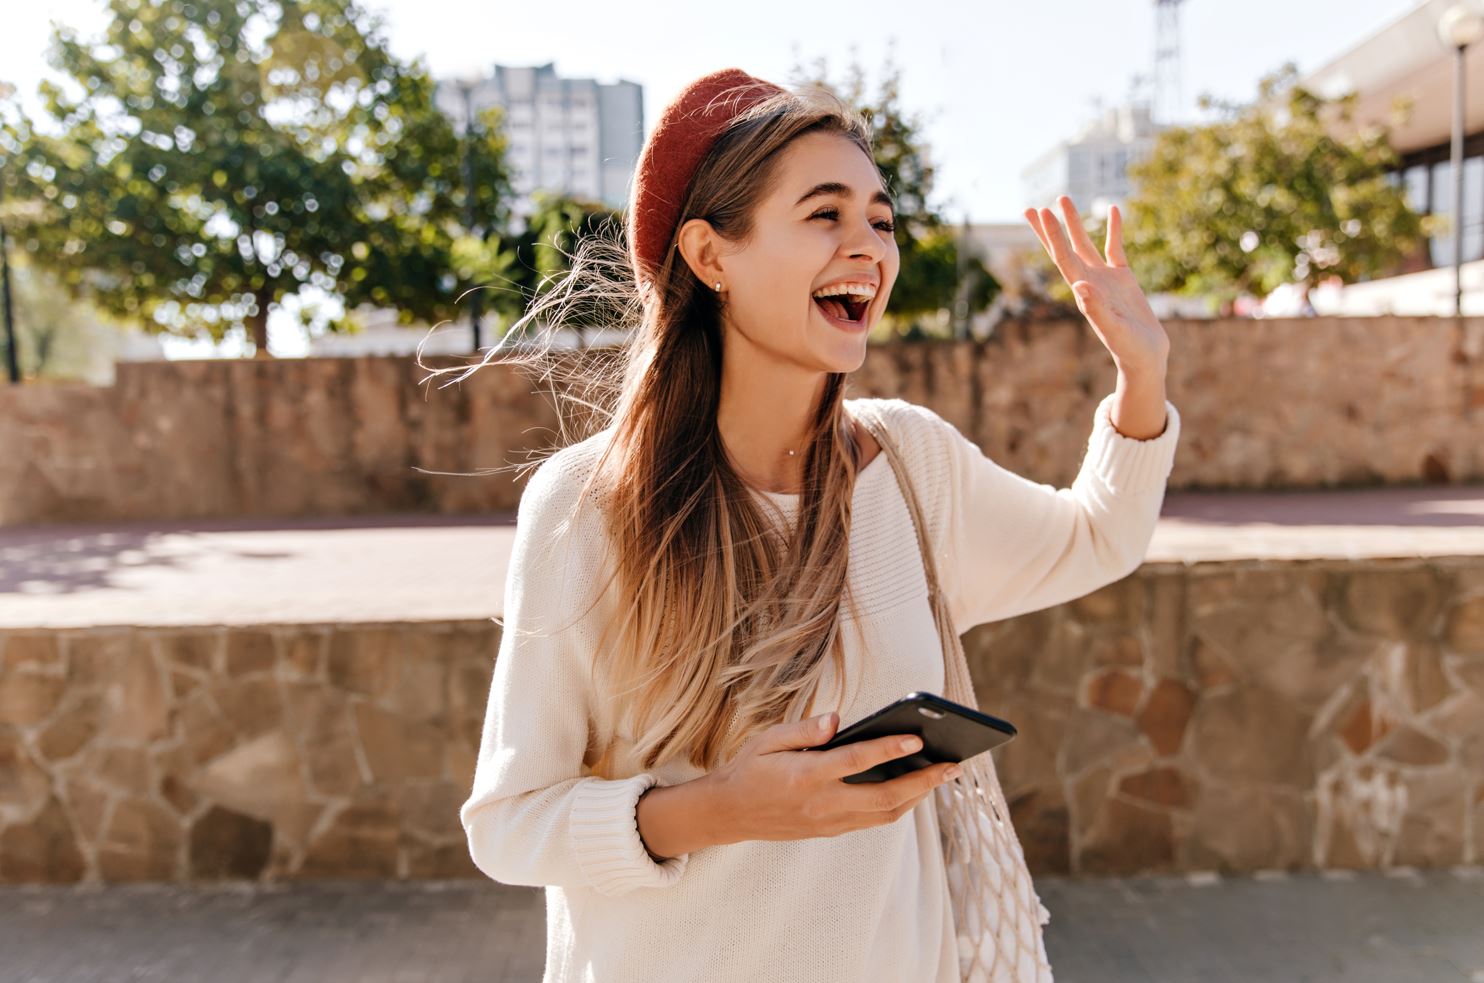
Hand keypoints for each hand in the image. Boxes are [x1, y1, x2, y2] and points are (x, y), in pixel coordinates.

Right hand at [705, 712, 961, 844]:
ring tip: (942, 776)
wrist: (729, 814)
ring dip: (917, 796)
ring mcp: (829, 822)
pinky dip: (899, 805)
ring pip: (885, 815)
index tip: (918, 737)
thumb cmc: (750, 768)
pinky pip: (874, 821)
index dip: (889, 749)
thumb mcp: (768, 739)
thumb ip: (805, 729)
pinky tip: (913, 788)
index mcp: (805, 776)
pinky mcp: (831, 831)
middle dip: (923, 782)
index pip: (856, 762)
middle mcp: (822, 804)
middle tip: (953, 765)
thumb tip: (837, 719)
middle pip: (884, 798)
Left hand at [1025, 196, 1169, 380]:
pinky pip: (1115, 248)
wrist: (1145, 357)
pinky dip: (1114, 229)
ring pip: (1086, 243)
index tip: (1041, 212)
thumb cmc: (1128, 348)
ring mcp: (1105, 278)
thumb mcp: (1113, 329)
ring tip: (1063, 199)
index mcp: (1084, 291)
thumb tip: (1080, 286)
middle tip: (1033, 208)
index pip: (1063, 257)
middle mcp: (1089, 281)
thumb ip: (1097, 309)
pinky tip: (1113, 210)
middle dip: (1049, 229)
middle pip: (1065, 248)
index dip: (1052, 235)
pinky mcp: (1123, 278)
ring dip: (1074, 223)